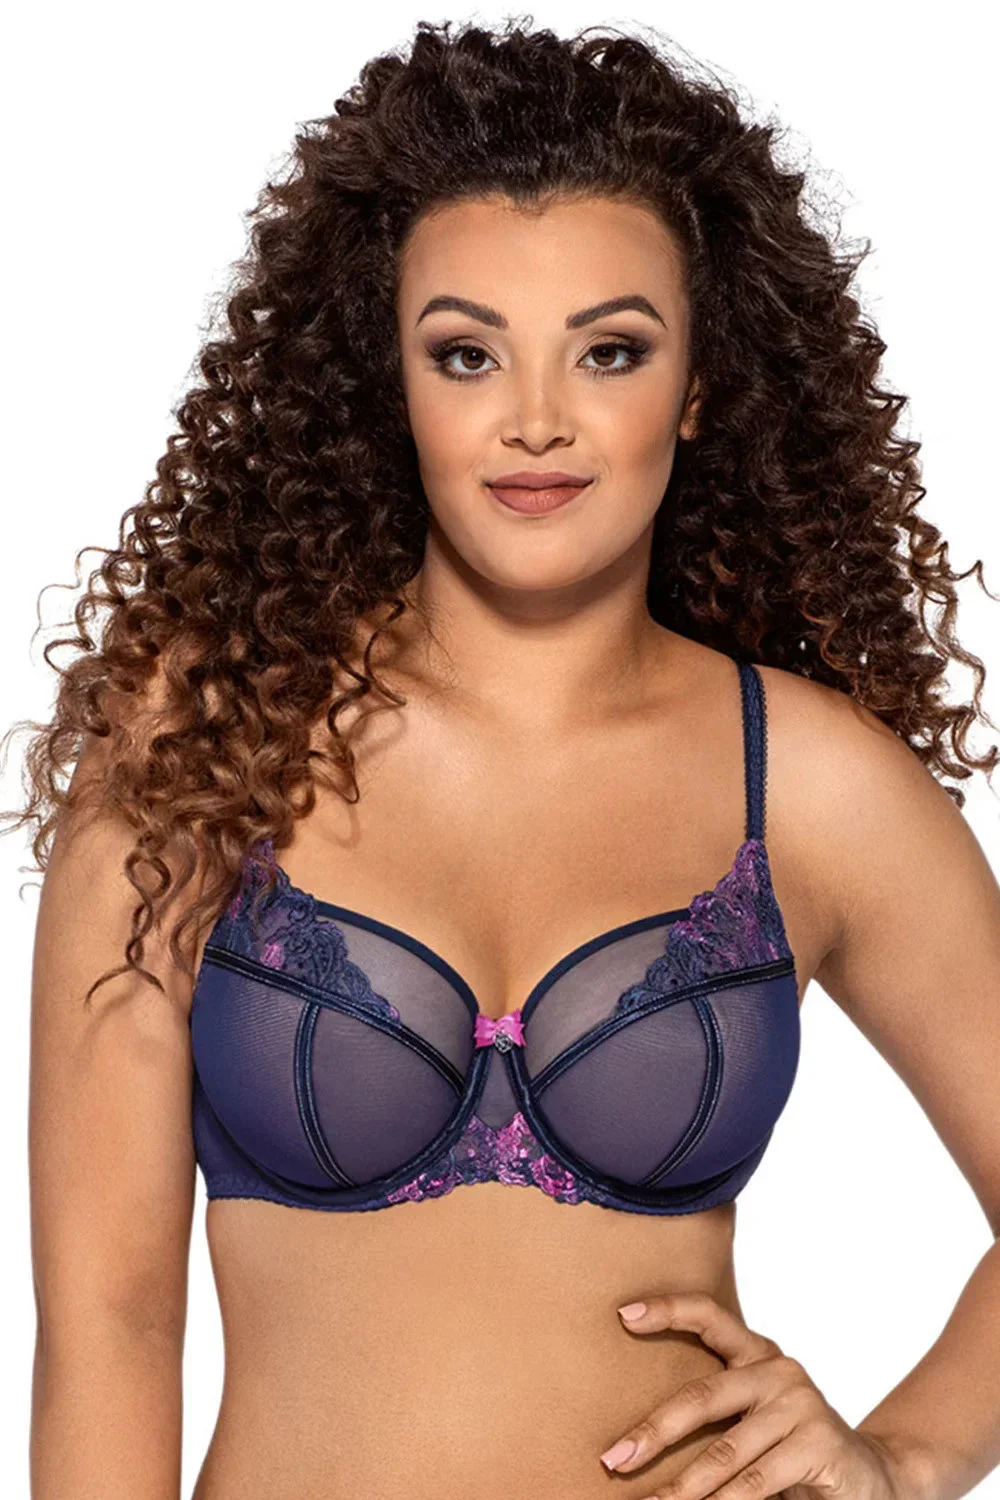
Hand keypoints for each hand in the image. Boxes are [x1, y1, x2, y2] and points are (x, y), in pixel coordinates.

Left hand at [598, 1291, 908, 1499]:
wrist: (872, 1479)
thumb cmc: (794, 1452)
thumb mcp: (753, 1425)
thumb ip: (715, 1420)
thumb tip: (638, 1443)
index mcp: (757, 1355)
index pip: (710, 1316)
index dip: (668, 1309)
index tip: (624, 1315)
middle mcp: (778, 1371)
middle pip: (703, 1396)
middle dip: (654, 1432)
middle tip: (614, 1458)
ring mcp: (801, 1404)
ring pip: (726, 1452)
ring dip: (683, 1486)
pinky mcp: (819, 1442)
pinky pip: (757, 1481)